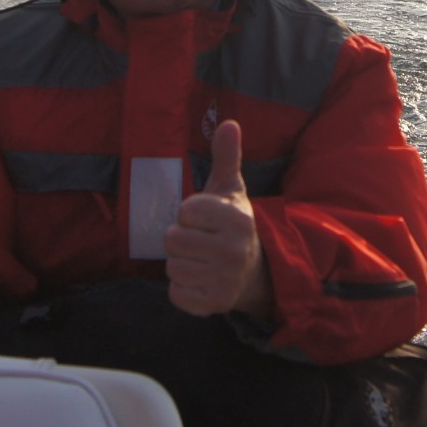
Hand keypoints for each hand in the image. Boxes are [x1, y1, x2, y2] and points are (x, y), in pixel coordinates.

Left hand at [166, 120, 271, 318]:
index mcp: (236, 219)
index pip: (186, 210)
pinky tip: (199, 280)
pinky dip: (182, 289)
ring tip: (200, 261)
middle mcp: (233, 249)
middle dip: (180, 239)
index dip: (188, 214)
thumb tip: (229, 123)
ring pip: (171, 267)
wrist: (255, 271)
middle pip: (173, 239)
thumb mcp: (230, 189)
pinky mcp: (214, 304)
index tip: (204, 219)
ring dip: (180, 264)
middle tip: (199, 242)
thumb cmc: (231, 224)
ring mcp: (225, 279)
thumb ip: (226, 157)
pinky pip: (175, 294)